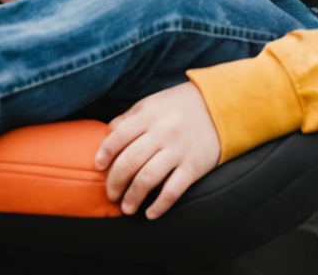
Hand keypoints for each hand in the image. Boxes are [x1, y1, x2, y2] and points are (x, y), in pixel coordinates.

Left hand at [94, 82, 220, 217]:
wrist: (220, 106)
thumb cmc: (179, 106)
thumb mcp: (151, 104)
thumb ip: (129, 118)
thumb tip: (106, 135)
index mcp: (149, 116)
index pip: (118, 136)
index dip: (105, 153)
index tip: (98, 167)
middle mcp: (162, 133)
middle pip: (130, 161)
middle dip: (115, 182)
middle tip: (110, 195)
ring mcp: (178, 150)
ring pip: (148, 178)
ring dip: (133, 197)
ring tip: (126, 207)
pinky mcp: (194, 166)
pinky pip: (173, 190)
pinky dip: (159, 205)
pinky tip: (150, 213)